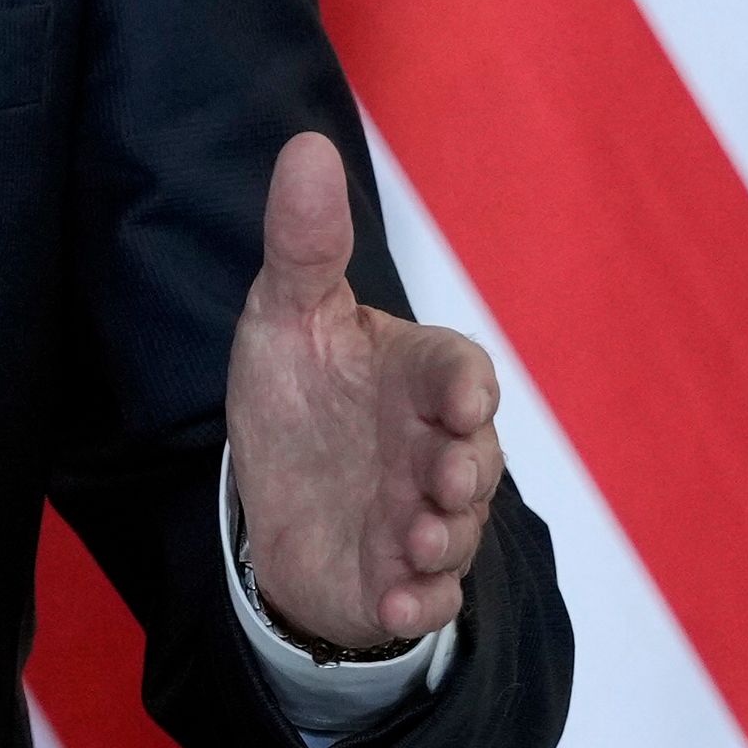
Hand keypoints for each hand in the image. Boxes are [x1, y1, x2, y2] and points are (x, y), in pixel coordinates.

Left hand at [223, 133, 502, 648]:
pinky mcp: (401, 577)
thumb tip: (307, 145)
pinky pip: (430, 597)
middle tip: (445, 482)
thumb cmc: (298, 394)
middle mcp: (434, 447)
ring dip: (443, 540)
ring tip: (415, 543)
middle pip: (475, 457)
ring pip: (458, 530)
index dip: (467, 386)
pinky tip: (397, 601)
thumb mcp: (285, 314)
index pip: (461, 371)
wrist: (271, 496)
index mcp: (416, 376)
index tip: (462, 399)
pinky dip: (420, 602)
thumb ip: (304, 242)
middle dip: (467, 472)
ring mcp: (423, 516)